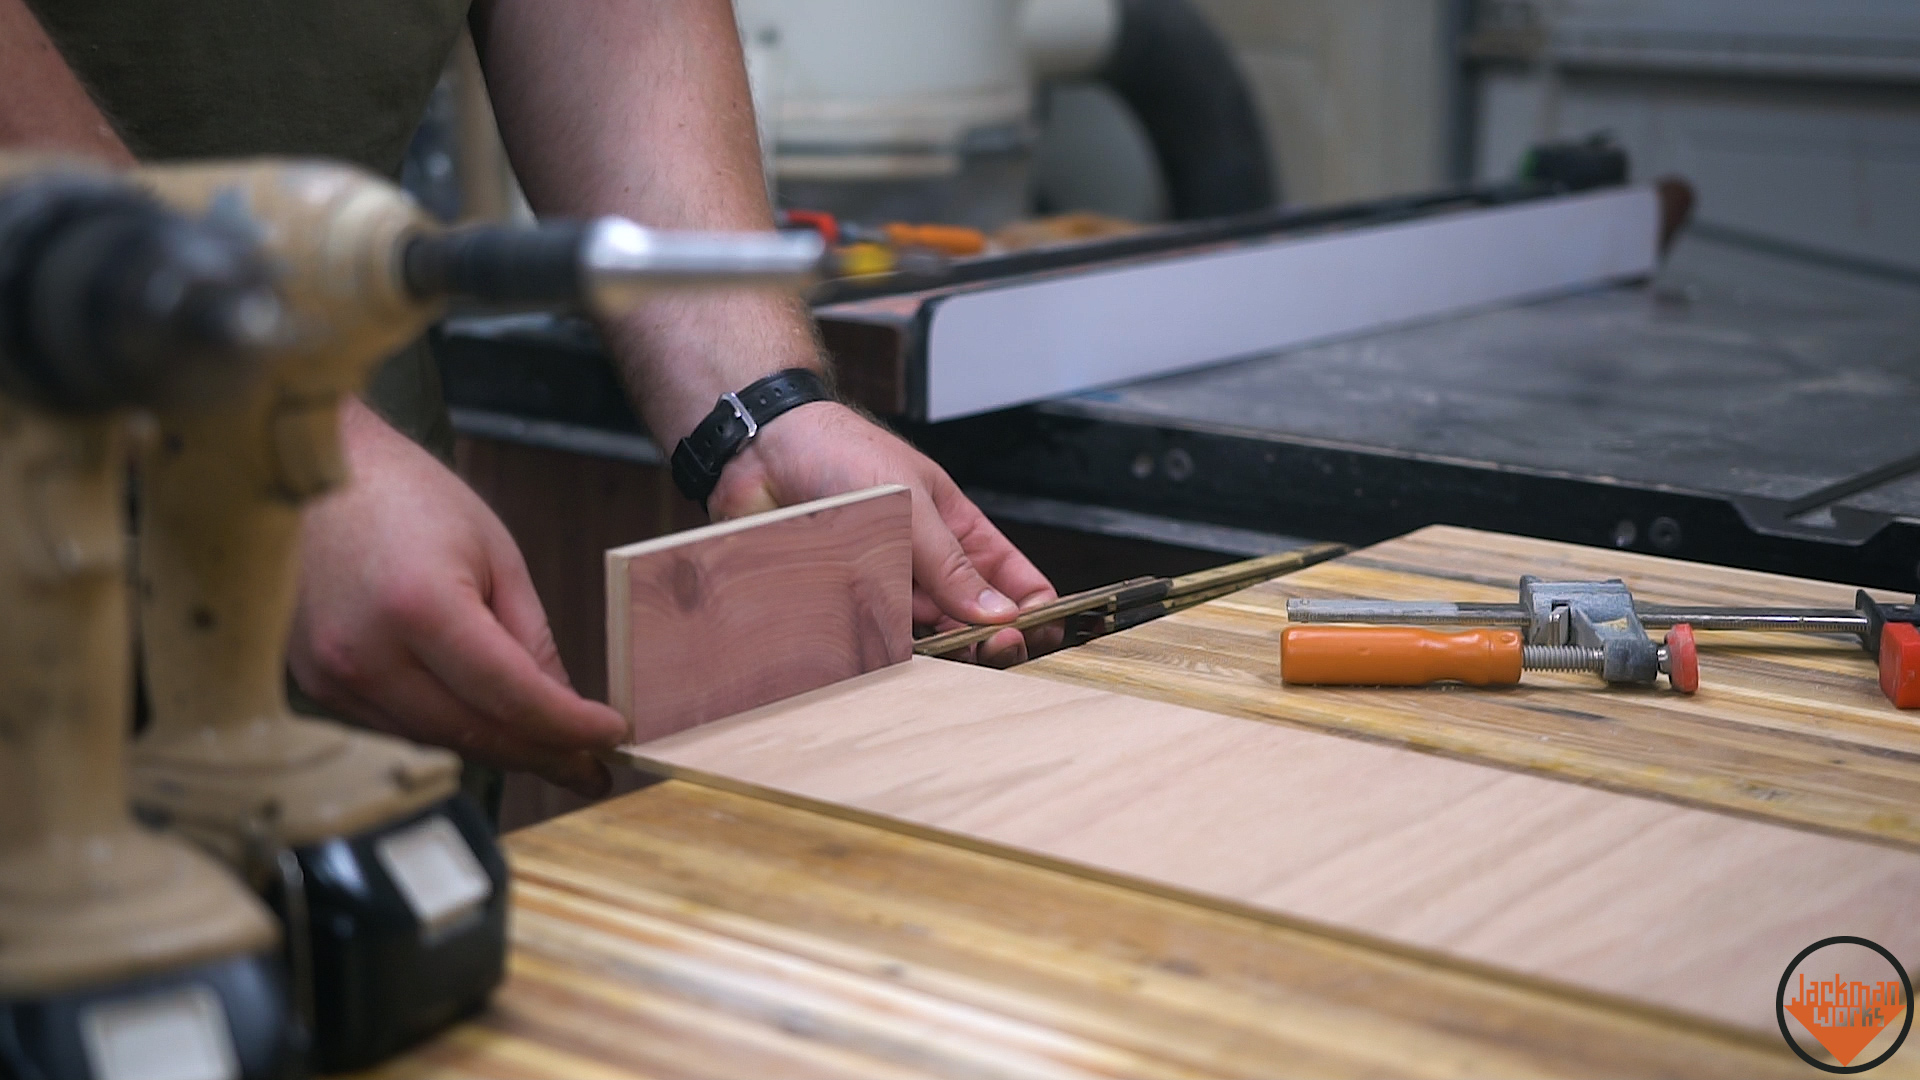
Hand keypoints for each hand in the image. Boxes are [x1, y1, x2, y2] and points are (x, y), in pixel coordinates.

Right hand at [289, 400, 627, 795]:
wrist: (314, 469)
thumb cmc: (409, 496)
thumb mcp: (494, 554)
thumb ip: (531, 638)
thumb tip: (564, 705)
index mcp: (419, 608)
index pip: (512, 697)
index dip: (569, 727)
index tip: (612, 736)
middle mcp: (367, 654)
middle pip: (474, 734)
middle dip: (542, 755)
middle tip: (588, 768)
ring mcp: (332, 676)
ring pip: (437, 742)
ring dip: (498, 750)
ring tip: (550, 750)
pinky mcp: (316, 685)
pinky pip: (399, 728)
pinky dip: (449, 730)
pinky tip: (484, 722)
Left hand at [706, 401, 1057, 664]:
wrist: (764, 451)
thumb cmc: (841, 453)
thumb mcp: (913, 501)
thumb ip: (952, 562)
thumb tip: (1001, 612)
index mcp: (960, 534)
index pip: (1017, 582)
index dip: (1036, 612)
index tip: (1036, 635)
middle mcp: (929, 568)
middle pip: (979, 622)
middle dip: (994, 641)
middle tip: (996, 649)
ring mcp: (891, 589)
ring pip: (933, 640)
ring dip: (947, 653)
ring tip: (953, 653)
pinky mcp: (851, 606)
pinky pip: (880, 642)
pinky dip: (894, 653)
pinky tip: (903, 655)